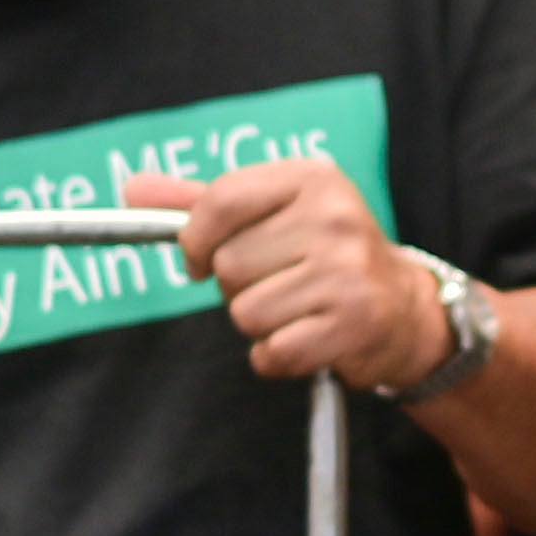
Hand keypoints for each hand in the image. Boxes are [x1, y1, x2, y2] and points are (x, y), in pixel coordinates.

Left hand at [129, 159, 450, 393]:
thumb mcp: (274, 214)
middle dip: (239, 286)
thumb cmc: (326, 256)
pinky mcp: (354, 324)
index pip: (221, 200)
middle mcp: (335, 218)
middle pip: (228, 265)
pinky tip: (306, 338)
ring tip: (298, 310)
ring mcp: (348, 272)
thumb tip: (132, 186)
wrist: (404, 309)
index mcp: (313, 179)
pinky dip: (276, 356)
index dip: (195, 238)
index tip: (199, 258)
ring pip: (246, 312)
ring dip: (260, 323)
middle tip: (280, 283)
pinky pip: (271, 352)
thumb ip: (204, 202)